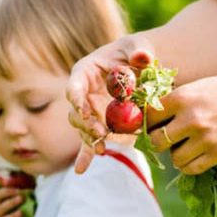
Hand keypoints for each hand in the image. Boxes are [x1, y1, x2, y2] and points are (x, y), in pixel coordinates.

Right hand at [66, 34, 155, 172]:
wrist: (141, 68)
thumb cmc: (135, 52)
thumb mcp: (139, 46)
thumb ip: (141, 50)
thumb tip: (143, 58)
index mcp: (85, 72)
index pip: (74, 86)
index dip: (76, 98)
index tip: (84, 110)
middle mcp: (83, 94)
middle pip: (76, 112)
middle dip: (86, 124)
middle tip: (99, 131)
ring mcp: (90, 112)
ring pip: (83, 129)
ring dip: (91, 139)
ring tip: (103, 148)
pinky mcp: (100, 126)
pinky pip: (89, 142)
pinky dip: (86, 156)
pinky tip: (81, 170)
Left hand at [146, 65, 216, 174]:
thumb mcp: (199, 86)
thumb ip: (177, 101)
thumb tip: (152, 115)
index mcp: (182, 97)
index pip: (149, 117)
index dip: (148, 122)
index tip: (153, 124)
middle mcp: (191, 118)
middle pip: (156, 141)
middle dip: (158, 140)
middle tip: (166, 137)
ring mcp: (206, 138)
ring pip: (174, 158)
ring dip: (176, 153)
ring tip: (185, 145)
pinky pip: (191, 168)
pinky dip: (189, 164)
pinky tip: (195, 154)